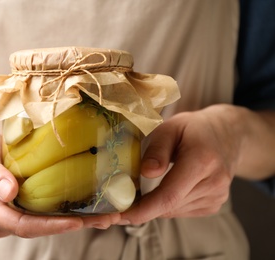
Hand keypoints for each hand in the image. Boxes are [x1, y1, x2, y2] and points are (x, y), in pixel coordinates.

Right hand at [0, 129, 119, 237]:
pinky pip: (48, 213)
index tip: (76, 222)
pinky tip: (92, 209)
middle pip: (40, 228)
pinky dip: (70, 212)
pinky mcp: (26, 207)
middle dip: (73, 226)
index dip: (50, 226)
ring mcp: (15, 215)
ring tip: (108, 216)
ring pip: (47, 223)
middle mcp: (3, 220)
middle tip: (106, 219)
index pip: (23, 225)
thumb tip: (9, 192)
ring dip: (78, 221)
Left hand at [120, 105, 241, 223]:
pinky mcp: (215, 205)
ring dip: (153, 204)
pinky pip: (181, 210)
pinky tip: (166, 186)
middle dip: (141, 207)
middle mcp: (214, 183)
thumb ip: (158, 149)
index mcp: (202, 161)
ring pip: (173, 210)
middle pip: (168, 205)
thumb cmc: (194, 128)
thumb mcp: (171, 127)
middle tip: (118, 203)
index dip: (143, 209)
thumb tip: (146, 172)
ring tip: (145, 186)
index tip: (120, 216)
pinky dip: (166, 203)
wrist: (228, 134)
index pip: (169, 195)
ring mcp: (217, 197)